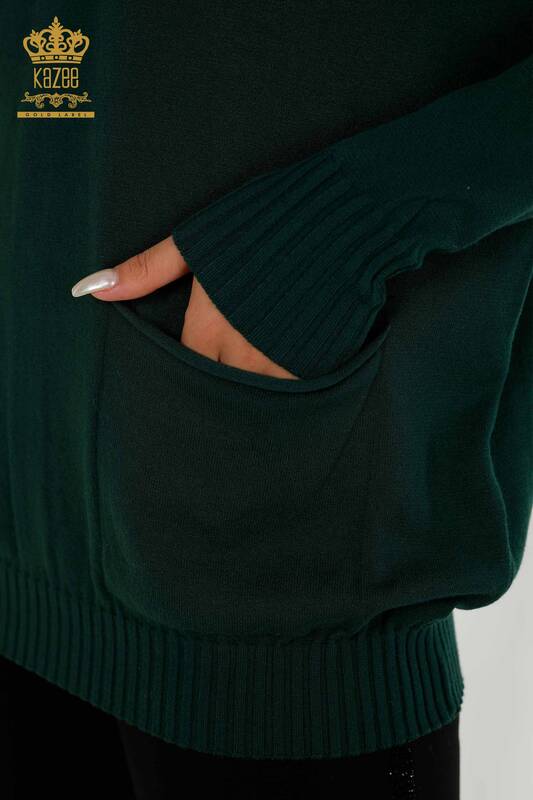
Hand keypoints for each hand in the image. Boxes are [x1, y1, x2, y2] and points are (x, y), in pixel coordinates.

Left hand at [71, 235, 299, 379]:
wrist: (339, 221)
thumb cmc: (263, 225)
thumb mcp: (197, 242)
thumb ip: (147, 270)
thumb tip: (90, 289)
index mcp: (209, 328)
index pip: (187, 366)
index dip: (189, 365)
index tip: (197, 358)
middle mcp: (242, 355)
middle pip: (219, 389)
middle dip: (219, 386)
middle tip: (228, 371)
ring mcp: (282, 366)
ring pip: (255, 398)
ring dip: (252, 391)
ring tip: (258, 374)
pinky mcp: (318, 369)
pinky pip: (293, 396)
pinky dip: (287, 390)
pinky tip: (289, 370)